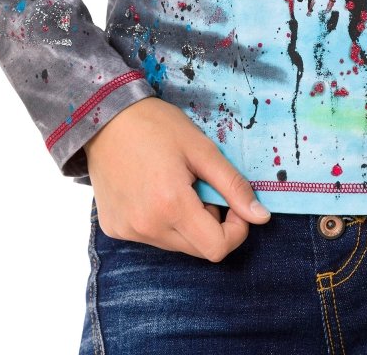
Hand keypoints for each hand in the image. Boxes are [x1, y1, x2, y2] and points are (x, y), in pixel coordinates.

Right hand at [83, 96, 271, 260]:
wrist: (104, 118)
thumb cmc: (156, 125)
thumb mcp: (201, 148)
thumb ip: (233, 185)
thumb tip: (262, 217)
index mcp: (171, 206)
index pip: (217, 248)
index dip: (235, 229)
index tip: (232, 202)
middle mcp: (147, 227)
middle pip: (198, 249)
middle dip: (211, 223)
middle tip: (200, 186)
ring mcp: (128, 231)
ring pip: (176, 245)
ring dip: (187, 222)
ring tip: (174, 185)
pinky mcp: (114, 229)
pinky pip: (152, 237)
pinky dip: (162, 221)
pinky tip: (152, 190)